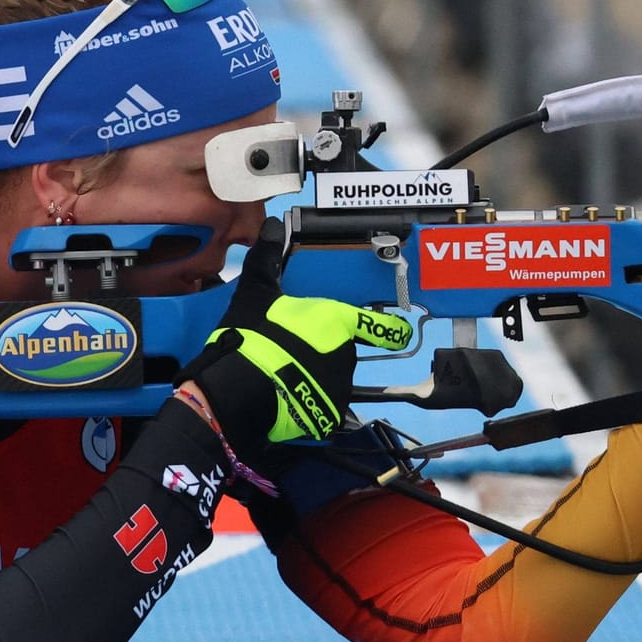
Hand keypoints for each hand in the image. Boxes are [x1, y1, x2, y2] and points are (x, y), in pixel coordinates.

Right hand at [174, 218, 413, 468]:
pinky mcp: (327, 415)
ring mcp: (339, 387)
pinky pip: (320, 404)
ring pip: (331, 379)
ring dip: (313, 377)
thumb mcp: (257, 293)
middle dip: (319, 351)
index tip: (400, 333)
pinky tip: (282, 396)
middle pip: (340, 351)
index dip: (388, 330)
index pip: (372, 325)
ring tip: (280, 375)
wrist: (241, 389)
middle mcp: (346, 354)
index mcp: (335, 322)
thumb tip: (273, 226)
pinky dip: (306, 402)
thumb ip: (267, 260)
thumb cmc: (253, 335)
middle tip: (287, 350)